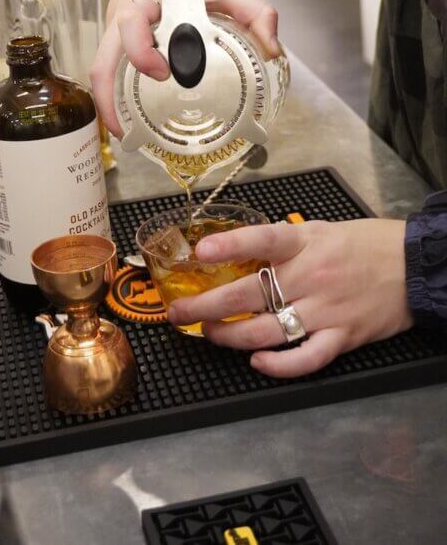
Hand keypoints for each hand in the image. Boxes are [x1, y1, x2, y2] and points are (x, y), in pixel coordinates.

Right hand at [90, 0, 278, 135]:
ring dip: (109, 100)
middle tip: (130, 135)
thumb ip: (257, 11)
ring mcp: (113, 19)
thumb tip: (274, 52)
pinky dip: (114, 86)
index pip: (130, 26)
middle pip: (99, 62)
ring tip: (130, 132)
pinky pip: (107, 60)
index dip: (142, 54)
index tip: (164, 73)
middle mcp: (121, 11)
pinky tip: (133, 107)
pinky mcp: (114, 25)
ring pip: (99, 65)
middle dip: (109, 103)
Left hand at [166, 219, 412, 377]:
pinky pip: (306, 357)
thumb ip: (282, 243)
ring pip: (268, 330)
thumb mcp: (320, 230)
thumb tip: (239, 250)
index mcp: (305, 242)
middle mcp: (312, 275)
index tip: (200, 252)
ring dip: (231, 336)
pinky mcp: (343, 337)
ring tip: (209, 333)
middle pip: (250, 293)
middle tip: (180, 312)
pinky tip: (257, 361)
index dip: (230, 245)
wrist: (414, 267)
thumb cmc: (363, 245)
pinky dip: (279, 365)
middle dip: (207, 305)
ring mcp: (326, 309)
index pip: (263, 240)